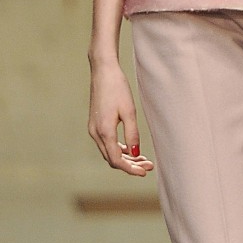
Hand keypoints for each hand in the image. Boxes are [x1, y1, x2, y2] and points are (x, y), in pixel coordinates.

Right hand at [88, 56, 153, 175]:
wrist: (103, 71)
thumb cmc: (117, 88)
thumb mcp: (129, 111)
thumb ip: (132, 134)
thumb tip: (136, 153)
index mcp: (104, 131)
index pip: (117, 160)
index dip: (131, 169)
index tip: (145, 171)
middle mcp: (95, 133)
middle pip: (112, 159)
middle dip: (130, 165)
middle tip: (148, 166)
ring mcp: (93, 129)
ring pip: (109, 152)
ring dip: (125, 158)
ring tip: (143, 159)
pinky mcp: (95, 124)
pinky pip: (106, 144)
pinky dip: (119, 149)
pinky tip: (131, 148)